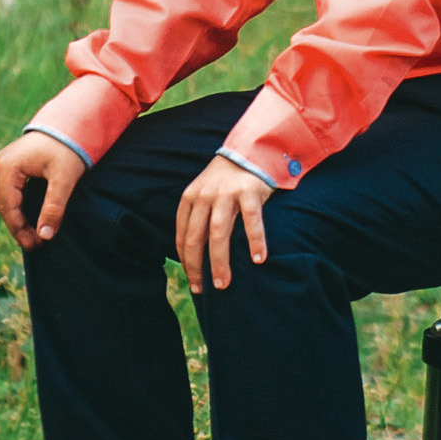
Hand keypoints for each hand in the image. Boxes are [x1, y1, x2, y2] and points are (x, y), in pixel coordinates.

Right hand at [0, 129, 84, 251]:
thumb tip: (45, 235)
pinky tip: (32, 219)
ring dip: (19, 218)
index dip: (20, 229)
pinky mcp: (14, 165)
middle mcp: (2, 164)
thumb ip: (54, 207)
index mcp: (8, 167)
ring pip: (7, 199)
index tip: (35, 245)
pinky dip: (20, 207)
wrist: (73, 122)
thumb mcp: (64, 179)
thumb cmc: (68, 148)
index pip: (9, 206)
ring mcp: (6, 163)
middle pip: (5, 204)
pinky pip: (12, 192)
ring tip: (34, 237)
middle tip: (35, 245)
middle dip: (18, 226)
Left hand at [175, 153, 272, 295]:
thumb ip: (199, 217)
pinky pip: (251, 220)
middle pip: (196, 239)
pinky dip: (254, 241)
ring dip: (220, 262)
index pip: (182, 237)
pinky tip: (258, 259)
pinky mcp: (249, 190)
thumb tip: (195, 255)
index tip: (193, 282)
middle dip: (198, 268)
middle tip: (204, 290)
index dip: (185, 262)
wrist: (250, 150)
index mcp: (190, 199)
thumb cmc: (226, 180)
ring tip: (224, 284)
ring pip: (218, 234)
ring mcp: (226, 193)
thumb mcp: (205, 194)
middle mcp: (204, 196)